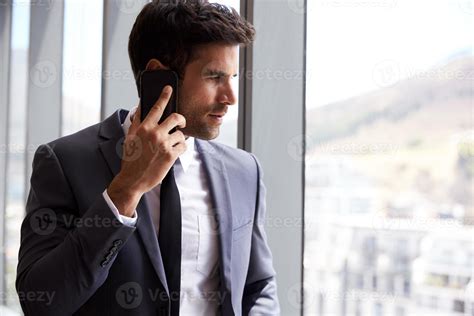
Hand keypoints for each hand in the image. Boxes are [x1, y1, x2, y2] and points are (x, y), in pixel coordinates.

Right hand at [107, 86, 185, 215]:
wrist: (132, 180)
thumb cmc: (130, 159)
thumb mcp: (130, 137)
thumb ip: (137, 122)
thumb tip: (142, 107)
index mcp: (144, 128)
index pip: (156, 107)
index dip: (164, 96)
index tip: (169, 88)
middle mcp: (155, 134)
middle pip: (176, 118)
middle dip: (181, 119)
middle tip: (181, 122)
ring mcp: (164, 145)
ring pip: (181, 134)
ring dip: (179, 138)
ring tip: (172, 144)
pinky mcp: (171, 156)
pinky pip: (184, 146)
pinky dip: (181, 148)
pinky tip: (174, 151)